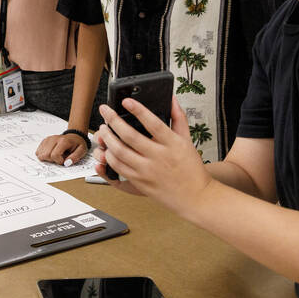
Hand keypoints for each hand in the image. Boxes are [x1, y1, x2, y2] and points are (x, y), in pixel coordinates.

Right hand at [36, 133, 87, 164]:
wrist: (74, 137)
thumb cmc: (77, 144)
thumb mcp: (82, 151)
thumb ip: (75, 157)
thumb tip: (66, 163)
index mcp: (63, 141)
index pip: (54, 155)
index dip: (59, 161)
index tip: (64, 160)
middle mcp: (53, 139)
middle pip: (45, 155)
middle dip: (52, 160)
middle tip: (60, 158)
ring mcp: (48, 139)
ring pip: (40, 154)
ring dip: (47, 158)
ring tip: (56, 155)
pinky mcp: (44, 141)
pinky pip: (38, 152)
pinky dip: (44, 155)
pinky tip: (51, 153)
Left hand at [92, 96, 212, 212]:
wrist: (195, 198)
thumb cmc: (192, 169)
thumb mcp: (188, 141)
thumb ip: (178, 118)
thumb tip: (171, 99)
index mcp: (172, 144)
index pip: (152, 123)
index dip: (138, 110)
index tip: (126, 101)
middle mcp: (159, 157)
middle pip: (130, 136)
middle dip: (113, 121)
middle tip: (106, 112)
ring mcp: (147, 171)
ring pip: (119, 152)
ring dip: (107, 138)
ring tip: (103, 129)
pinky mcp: (140, 182)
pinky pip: (118, 168)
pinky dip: (109, 157)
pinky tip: (107, 149)